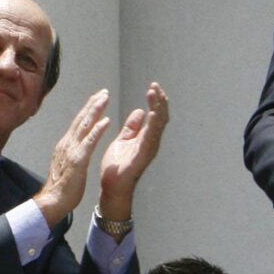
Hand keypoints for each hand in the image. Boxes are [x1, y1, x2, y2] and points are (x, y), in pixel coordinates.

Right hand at [33, 89, 110, 223]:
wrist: (53, 201)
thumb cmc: (62, 187)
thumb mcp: (66, 164)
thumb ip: (71, 153)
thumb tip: (75, 146)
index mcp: (66, 145)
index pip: (78, 123)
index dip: (88, 109)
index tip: (97, 98)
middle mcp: (67, 144)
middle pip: (81, 119)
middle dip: (93, 104)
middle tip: (104, 92)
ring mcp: (72, 151)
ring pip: (84, 126)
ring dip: (95, 111)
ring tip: (105, 98)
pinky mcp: (78, 161)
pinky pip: (89, 143)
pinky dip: (97, 130)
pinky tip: (106, 121)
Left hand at [97, 81, 167, 218]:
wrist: (112, 187)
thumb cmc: (118, 166)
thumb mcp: (124, 140)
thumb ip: (132, 127)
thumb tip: (140, 111)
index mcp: (146, 138)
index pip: (155, 116)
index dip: (156, 101)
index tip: (153, 86)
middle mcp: (151, 143)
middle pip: (161, 118)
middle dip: (160, 101)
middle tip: (155, 86)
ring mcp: (149, 150)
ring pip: (158, 126)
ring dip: (158, 109)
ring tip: (155, 94)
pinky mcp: (142, 157)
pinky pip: (150, 138)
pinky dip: (153, 125)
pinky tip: (153, 114)